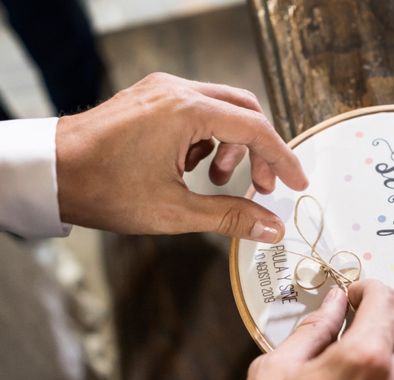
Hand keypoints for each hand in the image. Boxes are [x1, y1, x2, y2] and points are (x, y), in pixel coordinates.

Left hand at [55, 72, 307, 239]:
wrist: (49, 172)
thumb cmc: (103, 189)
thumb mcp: (174, 211)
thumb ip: (231, 216)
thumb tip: (272, 227)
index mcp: (186, 112)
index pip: (256, 130)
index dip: (282, 159)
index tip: (297, 182)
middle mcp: (177, 91)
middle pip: (244, 111)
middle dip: (258, 150)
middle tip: (259, 187)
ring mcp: (162, 90)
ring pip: (222, 109)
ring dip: (231, 145)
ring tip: (214, 180)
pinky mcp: (151, 97)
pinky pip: (197, 110)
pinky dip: (207, 138)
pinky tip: (191, 166)